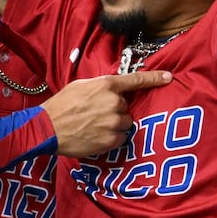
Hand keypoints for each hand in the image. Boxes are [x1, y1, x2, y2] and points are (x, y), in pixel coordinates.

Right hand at [42, 69, 172, 156]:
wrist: (47, 129)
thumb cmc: (60, 105)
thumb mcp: (80, 86)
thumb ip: (101, 86)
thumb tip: (114, 90)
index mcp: (106, 85)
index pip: (135, 80)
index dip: (154, 78)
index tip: (169, 77)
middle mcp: (114, 102)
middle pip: (126, 107)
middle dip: (115, 110)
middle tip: (95, 114)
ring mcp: (114, 122)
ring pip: (125, 123)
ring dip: (114, 125)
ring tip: (94, 126)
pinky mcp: (111, 140)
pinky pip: (121, 138)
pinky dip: (112, 138)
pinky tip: (95, 136)